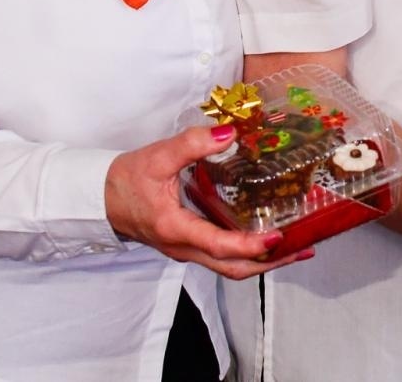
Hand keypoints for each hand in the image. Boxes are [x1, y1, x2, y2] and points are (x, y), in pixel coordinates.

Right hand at [105, 125, 309, 279]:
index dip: (250, 244)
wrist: (99, 198)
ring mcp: (186, 250)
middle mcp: (183, 247)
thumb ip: (192, 144)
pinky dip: (246, 253)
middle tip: (301, 250)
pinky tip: (265, 237)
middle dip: (269, 262)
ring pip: (228, 267)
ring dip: (261, 261)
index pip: (219, 246)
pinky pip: (221, 257)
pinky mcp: (187, 245)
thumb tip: (228, 134)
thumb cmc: (126, 180)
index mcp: (175, 229)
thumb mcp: (157, 157)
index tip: (278, 236)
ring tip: (293, 248)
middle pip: (232, 268)